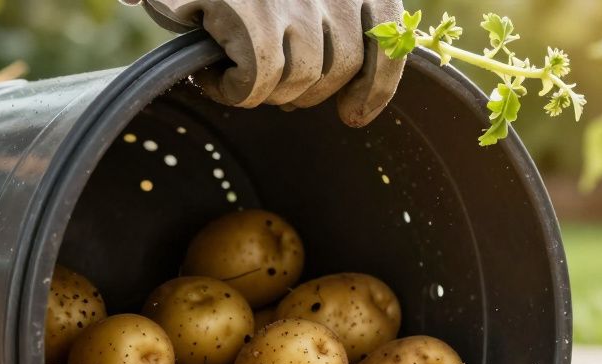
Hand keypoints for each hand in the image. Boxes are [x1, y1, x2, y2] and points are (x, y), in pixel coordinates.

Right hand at [135, 0, 404, 126]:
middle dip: (304, 90)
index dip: (377, 85)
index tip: (354, 114)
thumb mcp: (298, 2)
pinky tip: (213, 74)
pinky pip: (258, 81)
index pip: (388, 38)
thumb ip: (335, 32)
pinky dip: (233, 89)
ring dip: (266, 90)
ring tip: (235, 70)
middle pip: (340, 69)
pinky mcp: (248, 12)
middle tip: (265, 78)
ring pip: (300, 79)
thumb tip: (358, 106)